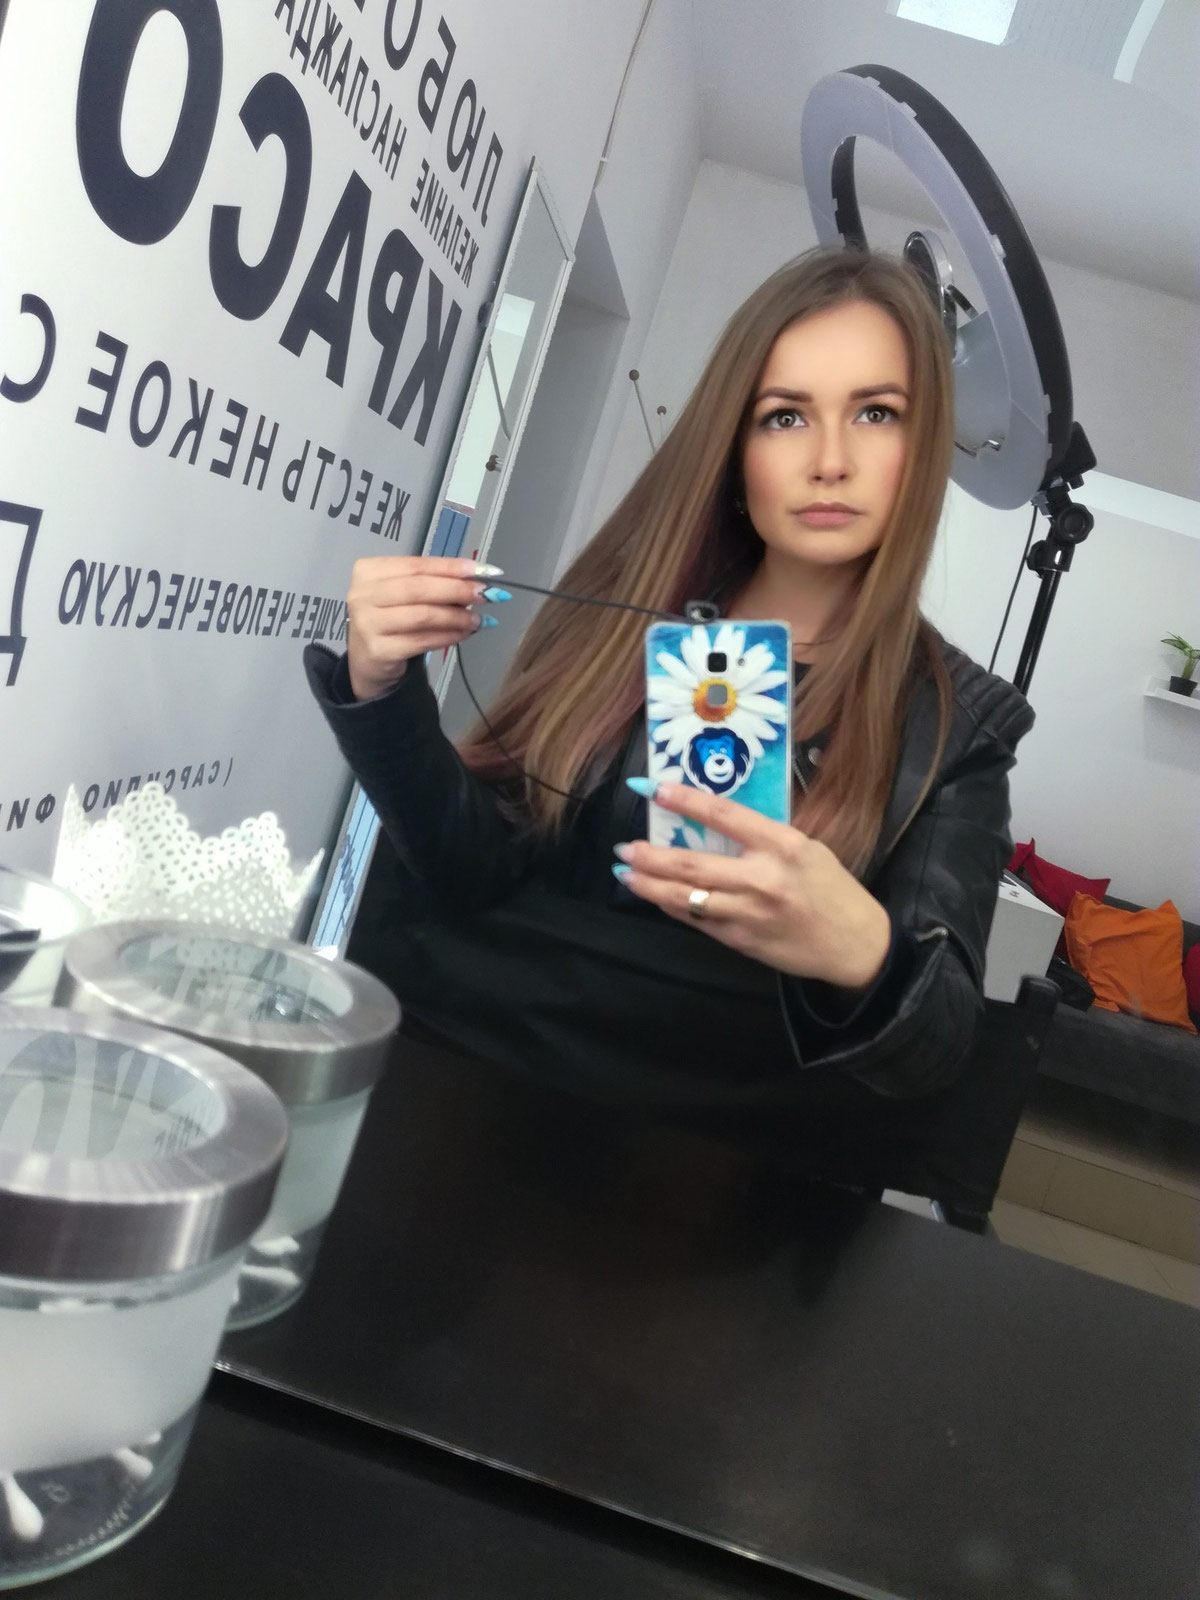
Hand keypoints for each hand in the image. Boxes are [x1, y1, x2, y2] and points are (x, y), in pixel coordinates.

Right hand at [344, 555, 500, 700]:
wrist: (368, 661)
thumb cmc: (390, 619)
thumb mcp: (405, 595)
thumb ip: (432, 584)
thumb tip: (475, 581)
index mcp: (368, 571)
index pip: (416, 565)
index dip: (451, 567)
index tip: (480, 570)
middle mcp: (362, 594)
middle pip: (419, 588)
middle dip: (457, 590)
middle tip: (484, 594)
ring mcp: (367, 623)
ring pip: (423, 615)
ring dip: (456, 617)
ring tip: (478, 619)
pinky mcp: (379, 650)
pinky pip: (422, 640)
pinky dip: (448, 636)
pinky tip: (464, 634)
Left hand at [614, 782, 891, 989]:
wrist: (854, 944)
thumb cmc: (831, 889)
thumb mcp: (806, 848)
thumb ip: (762, 835)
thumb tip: (714, 818)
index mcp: (783, 845)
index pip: (724, 815)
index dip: (684, 801)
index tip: (653, 790)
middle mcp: (762, 878)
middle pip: (692, 864)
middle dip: (651, 855)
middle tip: (625, 846)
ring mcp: (748, 913)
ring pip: (686, 897)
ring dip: (649, 885)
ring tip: (626, 872)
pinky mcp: (740, 941)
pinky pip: (697, 921)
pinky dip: (671, 907)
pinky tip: (654, 896)